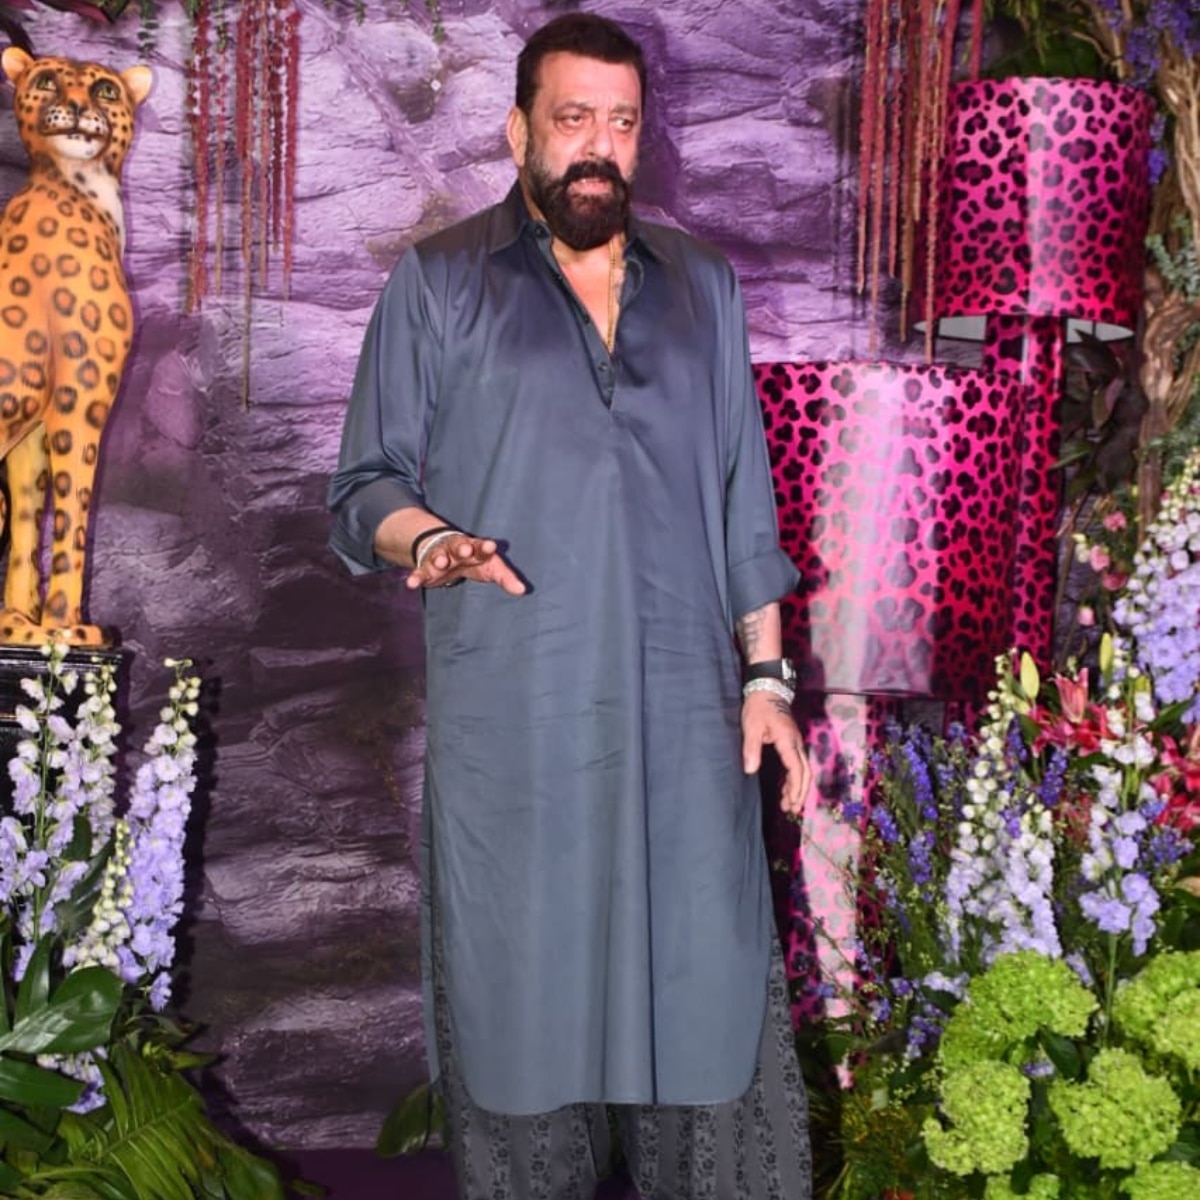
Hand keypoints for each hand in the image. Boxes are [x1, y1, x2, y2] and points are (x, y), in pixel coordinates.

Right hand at [405, 531, 526, 594]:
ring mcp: (440, 557)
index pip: (481, 546)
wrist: (446, 553)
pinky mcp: (426, 569)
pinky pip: (420, 572)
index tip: (491, 546)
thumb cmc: (474, 561)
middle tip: (465, 550)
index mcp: (475, 548)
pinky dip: (415, 577)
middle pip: (458, 546)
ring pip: (439, 556)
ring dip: (439, 559)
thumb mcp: (490, 568)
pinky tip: (411, 584)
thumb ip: (505, 577)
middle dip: (461, 547)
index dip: (485, 547)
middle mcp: (456, 550)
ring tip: (440, 563)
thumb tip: (523, 590)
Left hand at [741, 689, 811, 815]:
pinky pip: (797, 763)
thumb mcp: (751, 727)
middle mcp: (796, 742)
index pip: (796, 768)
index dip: (795, 787)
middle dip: (800, 792)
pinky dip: (794, 778)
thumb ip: (752, 749)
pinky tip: (787, 789)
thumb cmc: (758, 707)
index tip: (791, 802)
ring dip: (798, 787)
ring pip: (803, 769)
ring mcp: (796, 742)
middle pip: (805, 771)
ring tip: (789, 805)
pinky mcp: (792, 741)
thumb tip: (751, 770)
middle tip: (792, 809)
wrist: (768, 688)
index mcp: (787, 740)